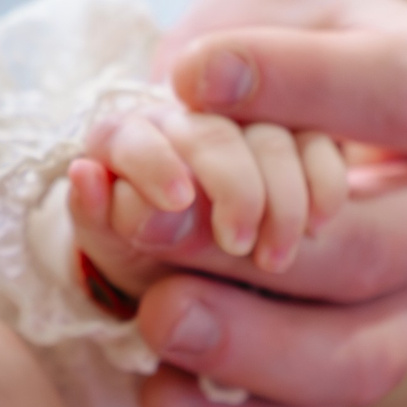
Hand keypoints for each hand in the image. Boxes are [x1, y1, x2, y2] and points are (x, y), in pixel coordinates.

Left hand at [71, 110, 346, 289]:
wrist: (202, 285)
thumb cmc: (148, 267)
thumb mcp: (121, 255)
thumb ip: (105, 221)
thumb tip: (85, 175)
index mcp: (126, 139)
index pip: (128, 132)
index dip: (151, 159)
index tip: (176, 201)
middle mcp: (184, 121)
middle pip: (211, 129)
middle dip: (230, 184)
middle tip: (237, 244)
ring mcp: (244, 127)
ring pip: (270, 135)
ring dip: (280, 195)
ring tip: (274, 259)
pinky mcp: (298, 142)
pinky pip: (316, 142)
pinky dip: (321, 179)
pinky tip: (320, 221)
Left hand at [88, 0, 406, 406]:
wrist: (308, 102)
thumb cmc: (294, 44)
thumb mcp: (270, 6)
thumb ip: (233, 42)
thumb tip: (181, 104)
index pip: (401, 93)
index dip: (297, 85)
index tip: (193, 75)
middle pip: (374, 251)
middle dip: (251, 248)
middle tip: (153, 222)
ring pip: (359, 360)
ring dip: (249, 349)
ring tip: (157, 318)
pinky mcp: (363, 367)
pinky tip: (158, 395)